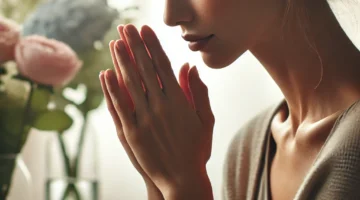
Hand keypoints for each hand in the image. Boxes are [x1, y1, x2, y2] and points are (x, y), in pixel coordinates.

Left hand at [100, 24, 214, 198]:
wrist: (182, 179)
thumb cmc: (197, 149)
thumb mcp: (206, 120)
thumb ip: (199, 92)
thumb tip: (189, 67)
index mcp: (179, 102)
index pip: (162, 66)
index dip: (153, 47)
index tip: (145, 31)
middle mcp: (160, 107)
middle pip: (144, 70)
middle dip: (134, 46)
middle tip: (126, 28)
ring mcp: (144, 119)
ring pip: (130, 84)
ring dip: (121, 62)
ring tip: (115, 43)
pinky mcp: (131, 133)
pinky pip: (119, 106)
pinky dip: (112, 89)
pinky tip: (106, 74)